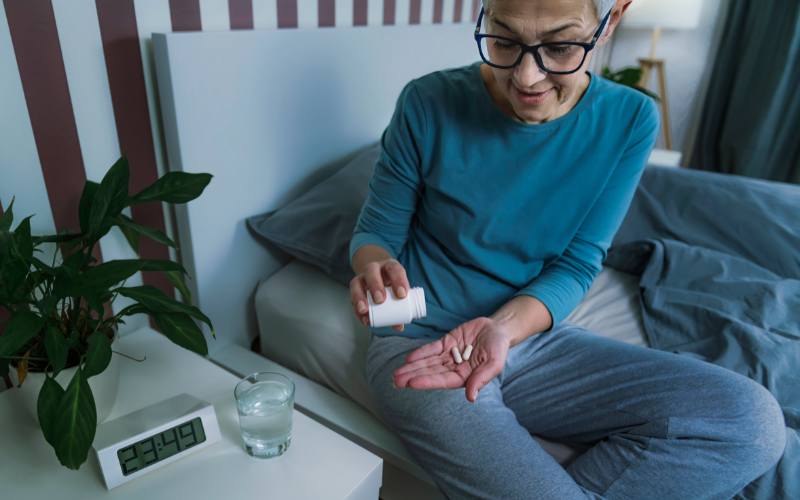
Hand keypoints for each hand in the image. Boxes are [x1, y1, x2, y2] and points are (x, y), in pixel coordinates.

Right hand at [350, 258, 409, 331]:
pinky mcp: (354, 288)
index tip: (402, 295)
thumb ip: (400, 306)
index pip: (394, 269)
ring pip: (356, 282)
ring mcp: (362, 277)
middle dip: (375, 286)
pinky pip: (351, 297)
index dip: (398, 280)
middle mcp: (374, 269)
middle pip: (372, 271)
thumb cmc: (392, 284)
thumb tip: (399, 325)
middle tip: (380, 300)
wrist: (379, 275)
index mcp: (389, 266)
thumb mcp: (399, 290)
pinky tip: (363, 317)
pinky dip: (356, 308)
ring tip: (364, 310)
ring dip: (359, 297)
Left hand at [392, 317, 511, 402]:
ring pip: (428, 362)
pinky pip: (431, 349)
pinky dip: (420, 353)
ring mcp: (449, 355)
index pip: (442, 381)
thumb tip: (470, 398)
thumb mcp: (494, 363)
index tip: (412, 383)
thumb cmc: (499, 349)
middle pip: (431, 373)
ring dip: (412, 367)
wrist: (498, 329)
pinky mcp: (446, 343)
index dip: (427, 382)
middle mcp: (454, 368)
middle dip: (413, 376)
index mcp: (465, 377)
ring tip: (396, 373)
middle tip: (396, 381)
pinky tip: (409, 358)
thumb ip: (481, 379)